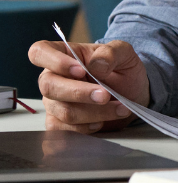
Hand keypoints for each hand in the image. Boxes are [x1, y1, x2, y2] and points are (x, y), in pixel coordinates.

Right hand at [28, 40, 148, 132]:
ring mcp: (54, 102)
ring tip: (119, 108)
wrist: (133, 95)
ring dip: (94, 112)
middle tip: (106, 95)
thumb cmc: (123, 70)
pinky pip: (64, 130)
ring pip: (63, 111)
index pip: (40, 52)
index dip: (55, 61)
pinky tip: (102, 122)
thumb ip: (111, 53)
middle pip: (49, 86)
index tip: (80, 70)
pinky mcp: (59, 123)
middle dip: (80, 93)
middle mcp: (53, 78)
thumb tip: (97, 65)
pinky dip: (87, 128)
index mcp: (65, 55)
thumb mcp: (125, 53)